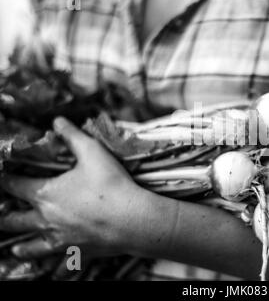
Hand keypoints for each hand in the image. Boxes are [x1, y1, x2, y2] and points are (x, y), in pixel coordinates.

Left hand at [0, 118, 149, 258]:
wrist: (133, 220)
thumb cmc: (112, 186)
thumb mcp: (93, 153)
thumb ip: (73, 136)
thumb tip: (57, 120)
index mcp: (46, 195)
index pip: (14, 186)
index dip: (4, 180)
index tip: (0, 176)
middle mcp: (47, 220)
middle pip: (15, 220)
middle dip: (5, 216)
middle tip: (1, 214)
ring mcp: (61, 239)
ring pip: (32, 247)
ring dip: (21, 246)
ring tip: (15, 248)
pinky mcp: (77, 252)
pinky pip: (60, 264)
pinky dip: (54, 268)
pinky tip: (54, 271)